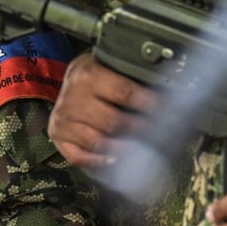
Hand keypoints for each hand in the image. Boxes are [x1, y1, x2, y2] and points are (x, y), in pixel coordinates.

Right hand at [48, 52, 157, 169]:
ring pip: (98, 142)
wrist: (66, 79)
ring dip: (123, 149)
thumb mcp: (109, 64)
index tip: (169, 112)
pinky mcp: (57, 135)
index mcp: (89, 75)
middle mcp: (73, 97)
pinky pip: (79, 156)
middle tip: (160, 134)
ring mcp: (63, 119)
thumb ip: (130, 76)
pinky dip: (98, 162)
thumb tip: (168, 90)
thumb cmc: (95, 74)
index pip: (125, 93)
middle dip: (140, 129)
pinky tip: (114, 160)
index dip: (149, 105)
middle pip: (113, 122)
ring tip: (143, 150)